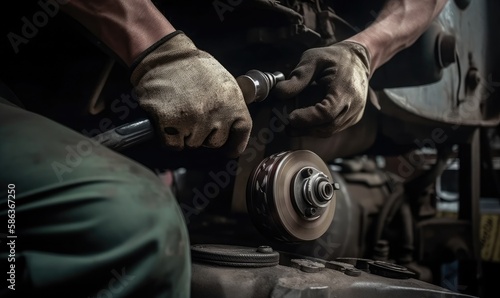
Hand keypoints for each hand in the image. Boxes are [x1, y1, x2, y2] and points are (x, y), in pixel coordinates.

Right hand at [131, 32, 251, 156]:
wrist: (164, 56)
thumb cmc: (192, 68)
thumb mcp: (223, 82)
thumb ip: (230, 105)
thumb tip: (232, 127)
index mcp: (233, 102)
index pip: (241, 132)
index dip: (235, 143)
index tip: (229, 150)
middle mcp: (216, 114)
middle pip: (214, 142)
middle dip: (204, 134)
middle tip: (193, 114)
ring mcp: (194, 120)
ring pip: (192, 144)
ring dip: (185, 134)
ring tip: (179, 110)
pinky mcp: (171, 124)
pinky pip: (173, 145)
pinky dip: (168, 137)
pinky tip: (167, 118)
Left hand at [273, 41, 370, 136]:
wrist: (358, 60)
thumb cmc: (334, 58)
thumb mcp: (314, 58)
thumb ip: (298, 76)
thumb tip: (279, 92)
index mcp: (345, 89)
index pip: (326, 112)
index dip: (307, 118)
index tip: (290, 118)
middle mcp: (354, 105)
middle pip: (328, 127)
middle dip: (305, 129)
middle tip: (286, 126)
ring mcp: (354, 114)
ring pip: (330, 130)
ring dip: (309, 131)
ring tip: (292, 124)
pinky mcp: (352, 118)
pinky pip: (333, 128)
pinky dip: (317, 127)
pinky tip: (305, 121)